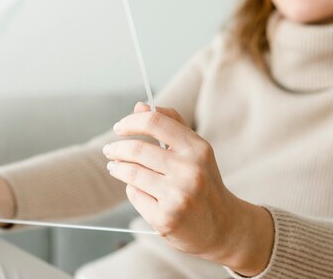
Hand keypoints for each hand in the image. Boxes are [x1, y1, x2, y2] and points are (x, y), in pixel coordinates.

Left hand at [104, 103, 272, 274]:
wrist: (223, 226)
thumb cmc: (204, 182)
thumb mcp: (195, 150)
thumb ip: (169, 125)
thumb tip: (139, 106)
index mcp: (197, 149)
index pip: (155, 122)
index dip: (131, 122)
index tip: (119, 128)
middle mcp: (190, 171)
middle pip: (137, 149)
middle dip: (116, 148)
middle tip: (109, 150)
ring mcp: (178, 196)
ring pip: (131, 173)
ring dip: (117, 168)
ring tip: (115, 167)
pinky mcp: (165, 219)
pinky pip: (135, 196)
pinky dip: (132, 190)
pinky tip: (140, 191)